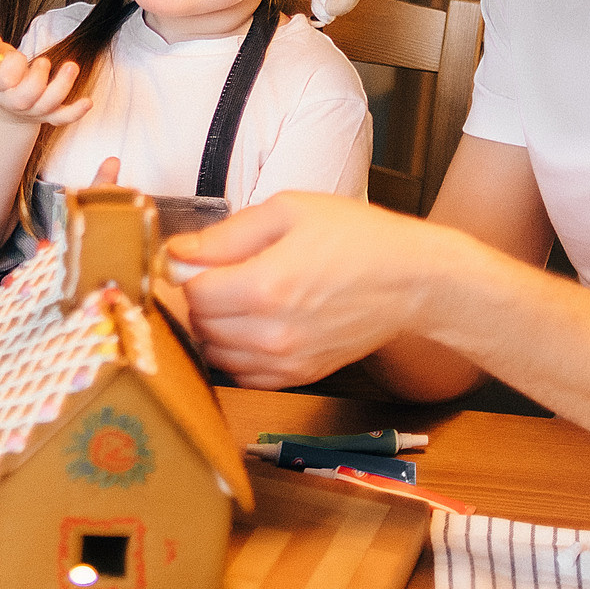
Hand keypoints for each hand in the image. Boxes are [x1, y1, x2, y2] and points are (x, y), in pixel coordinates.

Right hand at [0, 34, 93, 126]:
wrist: (3, 103)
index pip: (2, 80)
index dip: (12, 65)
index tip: (18, 56)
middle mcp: (12, 102)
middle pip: (24, 98)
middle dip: (37, 79)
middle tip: (43, 62)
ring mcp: (32, 110)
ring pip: (47, 105)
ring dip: (61, 86)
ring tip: (71, 66)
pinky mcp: (48, 114)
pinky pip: (62, 118)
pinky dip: (76, 112)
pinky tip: (88, 101)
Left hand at [168, 193, 462, 387]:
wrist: (413, 281)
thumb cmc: (357, 238)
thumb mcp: (289, 211)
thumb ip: (226, 234)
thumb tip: (176, 253)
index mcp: (265, 285)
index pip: (191, 292)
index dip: (186, 271)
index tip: (196, 257)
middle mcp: (271, 332)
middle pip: (199, 324)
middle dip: (199, 298)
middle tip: (218, 272)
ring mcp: (286, 361)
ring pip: (215, 354)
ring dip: (214, 327)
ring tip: (237, 297)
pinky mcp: (299, 377)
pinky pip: (242, 374)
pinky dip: (235, 353)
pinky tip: (252, 325)